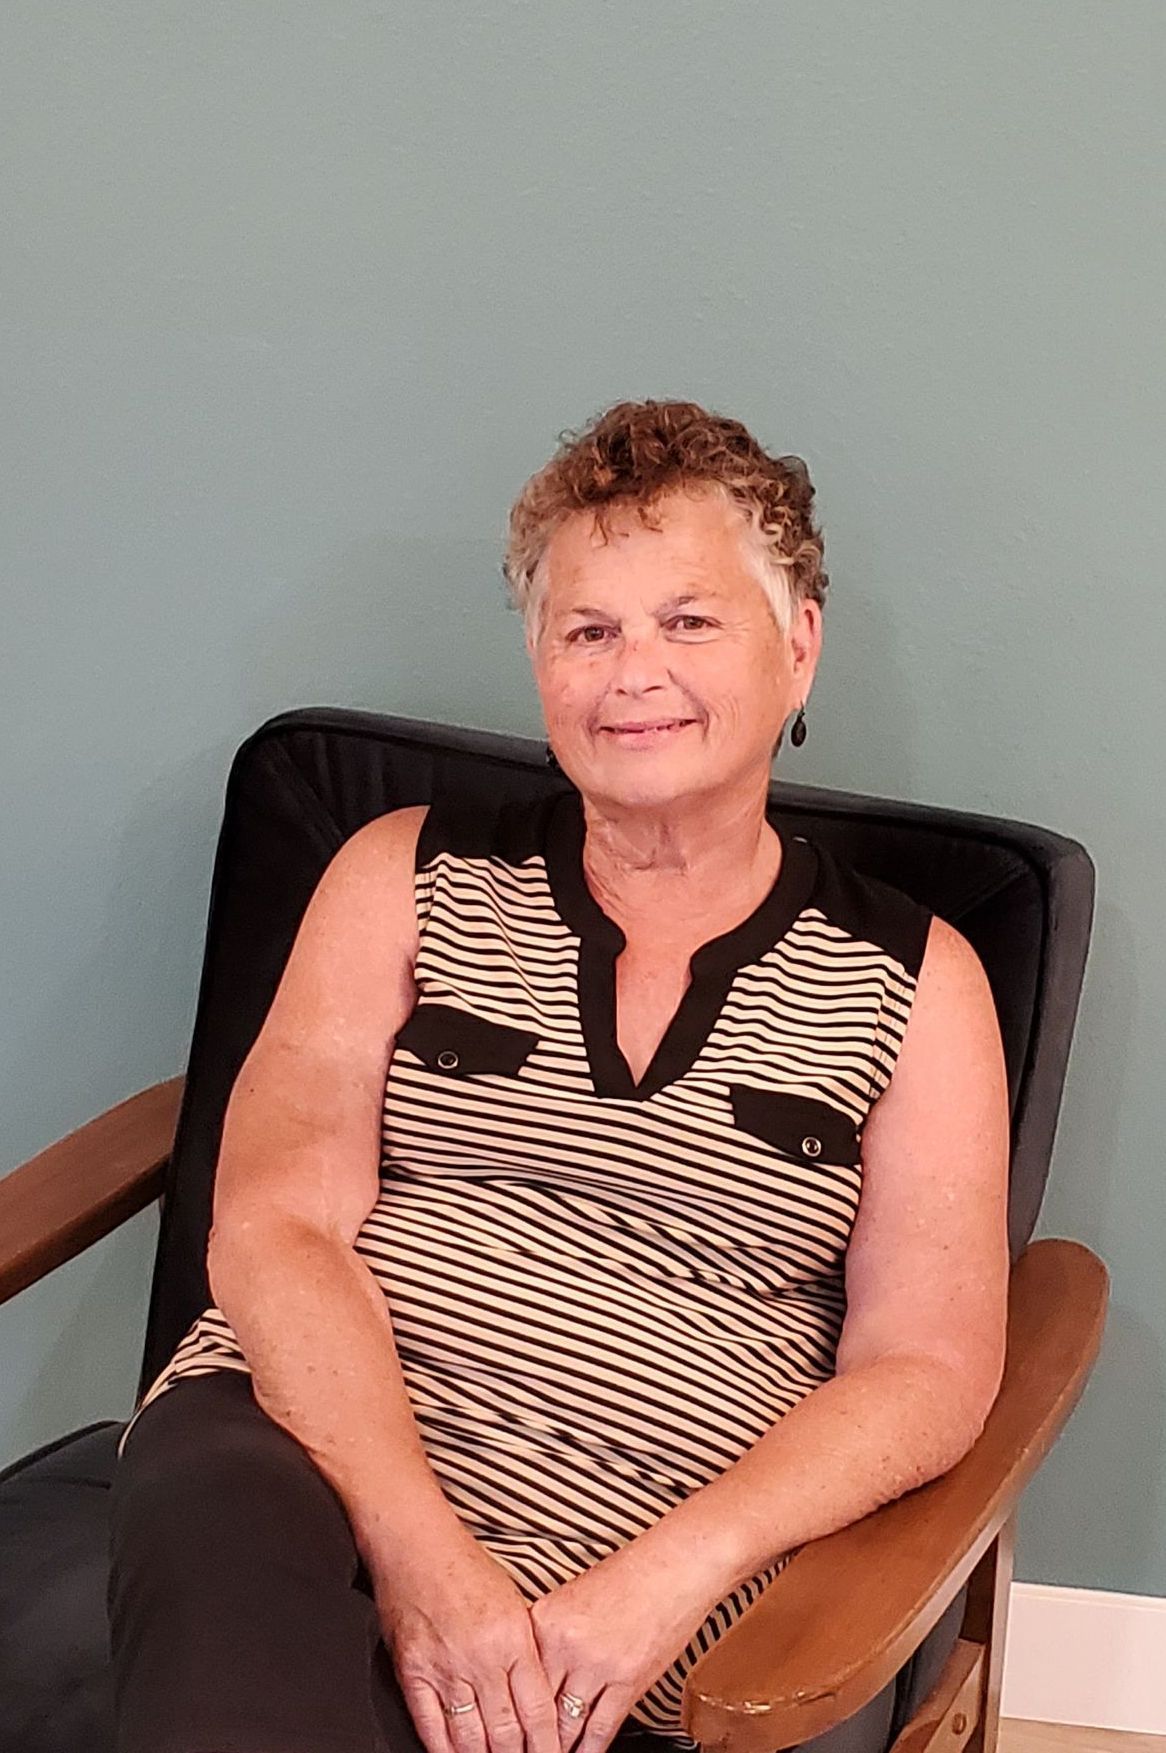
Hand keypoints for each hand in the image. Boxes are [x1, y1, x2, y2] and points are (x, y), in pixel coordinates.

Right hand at [370, 1525, 560, 1752]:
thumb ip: (525, 1653)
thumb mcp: (514, 1604)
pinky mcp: (413, 1673)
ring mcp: (445, 1668)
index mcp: (513, 1638)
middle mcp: (481, 1657)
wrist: (417, 1547)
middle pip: (507, 1733)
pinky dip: (446, 1751)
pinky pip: (431, 1727)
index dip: (548, 1746)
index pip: (538, 1711)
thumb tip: (536, 1700)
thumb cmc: (465, 1567)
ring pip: (471, 1738)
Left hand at [528, 1543, 713, 1752]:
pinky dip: (589, 1750)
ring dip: (557, 1747)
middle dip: (530, 1737)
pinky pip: (601, 1727)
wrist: (674, 1565)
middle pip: (537, 1705)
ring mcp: (597, 1664)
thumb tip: (534, 1674)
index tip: (505, 1731)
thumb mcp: (573, 1599)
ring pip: (566, 1724)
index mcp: (546, 1619)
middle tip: (521, 1750)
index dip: (510, 1712)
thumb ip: (550, 1636)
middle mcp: (567, 1643)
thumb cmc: (628, 1577)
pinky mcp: (628, 1680)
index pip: (518, 1679)